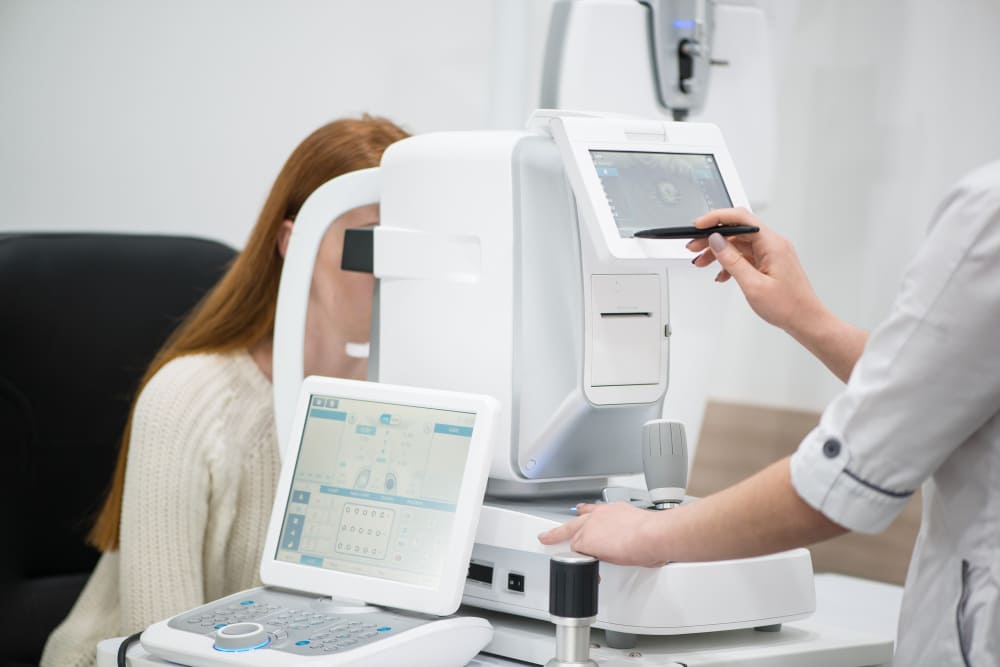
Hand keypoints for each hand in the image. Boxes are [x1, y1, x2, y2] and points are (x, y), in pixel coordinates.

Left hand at [537, 502, 667, 566]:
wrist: (651, 534)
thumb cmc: (654, 534)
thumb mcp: (641, 528)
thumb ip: (632, 536)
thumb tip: (639, 547)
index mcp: (615, 510)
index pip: (594, 511)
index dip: (585, 514)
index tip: (580, 512)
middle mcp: (601, 515)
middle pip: (575, 523)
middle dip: (560, 531)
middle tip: (547, 535)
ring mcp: (591, 527)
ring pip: (573, 540)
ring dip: (570, 551)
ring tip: (554, 550)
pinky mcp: (586, 541)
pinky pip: (577, 556)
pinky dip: (579, 565)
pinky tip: (580, 570)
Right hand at [687, 208, 825, 336]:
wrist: (806, 320)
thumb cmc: (788, 306)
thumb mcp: (753, 285)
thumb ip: (732, 261)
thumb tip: (716, 241)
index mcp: (773, 244)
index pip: (741, 219)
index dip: (717, 218)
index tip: (699, 226)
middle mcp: (773, 244)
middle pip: (737, 231)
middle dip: (713, 237)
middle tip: (694, 246)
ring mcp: (772, 253)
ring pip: (739, 244)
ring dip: (719, 251)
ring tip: (702, 261)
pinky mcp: (769, 263)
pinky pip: (745, 256)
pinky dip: (730, 262)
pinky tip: (721, 274)